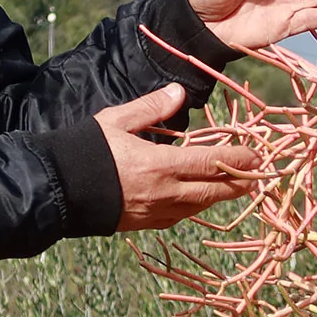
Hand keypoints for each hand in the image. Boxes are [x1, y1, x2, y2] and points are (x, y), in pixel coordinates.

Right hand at [96, 86, 260, 232]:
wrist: (57, 191)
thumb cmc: (85, 151)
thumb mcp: (116, 120)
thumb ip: (151, 108)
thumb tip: (179, 92)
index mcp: (159, 165)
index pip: (210, 163)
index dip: (238, 160)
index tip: (257, 155)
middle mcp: (163, 193)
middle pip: (213, 191)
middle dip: (239, 183)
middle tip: (258, 175)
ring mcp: (155, 213)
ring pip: (199, 206)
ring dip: (221, 196)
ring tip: (238, 186)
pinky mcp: (145, 224)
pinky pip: (180, 216)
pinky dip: (197, 206)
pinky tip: (200, 199)